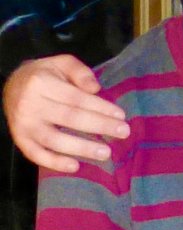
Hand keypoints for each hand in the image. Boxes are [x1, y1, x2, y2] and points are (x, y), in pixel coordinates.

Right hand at [3, 55, 127, 172]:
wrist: (10, 85)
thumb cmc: (43, 75)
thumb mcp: (61, 63)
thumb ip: (80, 72)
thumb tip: (95, 89)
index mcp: (41, 84)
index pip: (76, 98)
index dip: (100, 107)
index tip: (121, 115)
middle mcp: (30, 105)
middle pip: (69, 118)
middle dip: (99, 126)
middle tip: (123, 132)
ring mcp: (23, 125)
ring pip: (54, 140)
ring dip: (81, 148)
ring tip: (105, 153)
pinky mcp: (19, 140)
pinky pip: (36, 155)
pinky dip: (54, 163)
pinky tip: (75, 166)